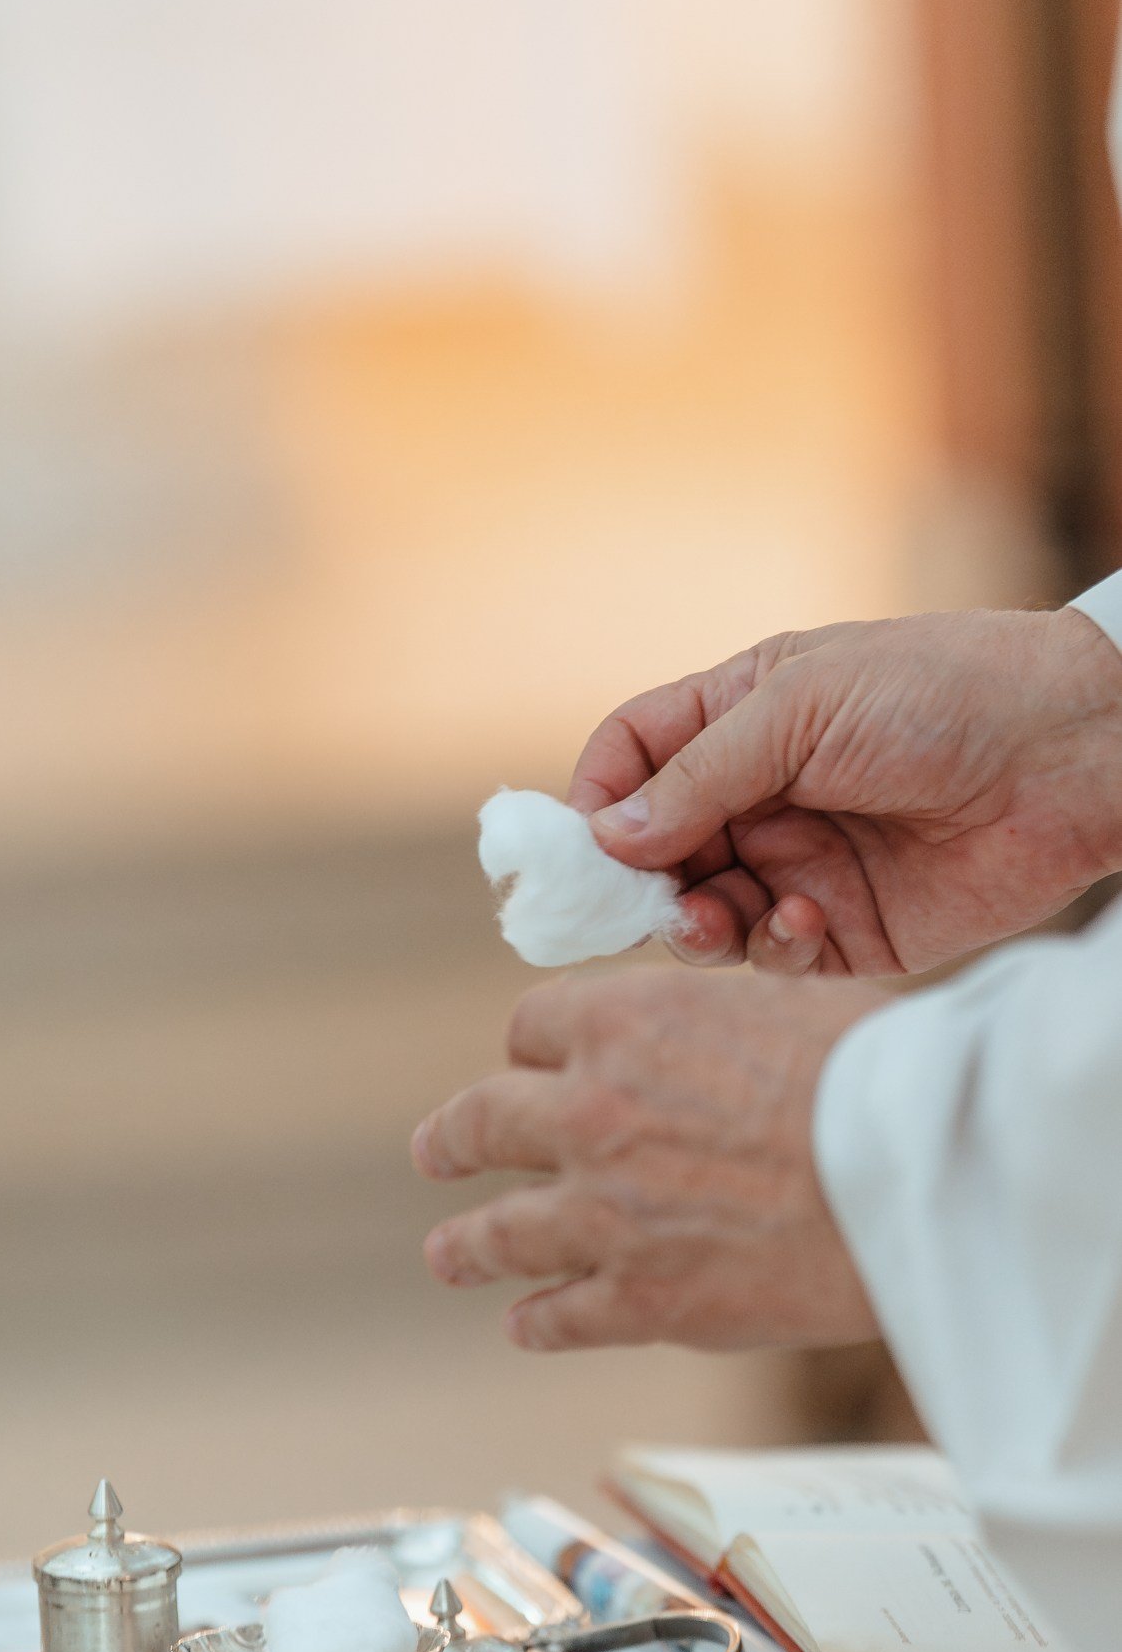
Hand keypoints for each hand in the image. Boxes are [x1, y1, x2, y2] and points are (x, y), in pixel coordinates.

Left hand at [412, 970, 882, 1351]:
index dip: (533, 1051)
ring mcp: (605, 1213)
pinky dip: (537, 1322)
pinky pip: (561, 1316)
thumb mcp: (788, 1001)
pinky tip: (526, 1326)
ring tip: (448, 1255)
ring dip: (465, 1246)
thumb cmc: (886, 1073)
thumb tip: (707, 1039)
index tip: (529, 1067)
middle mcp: (592, 1113)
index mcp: (625, 1023)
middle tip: (436, 1153)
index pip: (534, 1028)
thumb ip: (714, 1025)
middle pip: (485, 1122)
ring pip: (499, 1233)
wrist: (925, 1173)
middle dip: (453, 1140)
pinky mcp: (640, 1300)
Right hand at [571, 607, 1121, 974]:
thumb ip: (699, 773)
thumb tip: (604, 836)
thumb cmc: (943, 694)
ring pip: (702, 916)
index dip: (595, 803)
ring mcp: (799, 865)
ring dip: (697, 925)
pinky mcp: (846, 932)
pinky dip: (772, 947)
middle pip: (651, 854)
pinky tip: (807, 921)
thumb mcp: (802, 707)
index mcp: (740, 719)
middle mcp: (759, 796)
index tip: (580, 850)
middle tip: (641, 906)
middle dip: (638, 884)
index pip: (630, 761)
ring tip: (718, 920)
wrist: (1073, 753)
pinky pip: (772, 957)